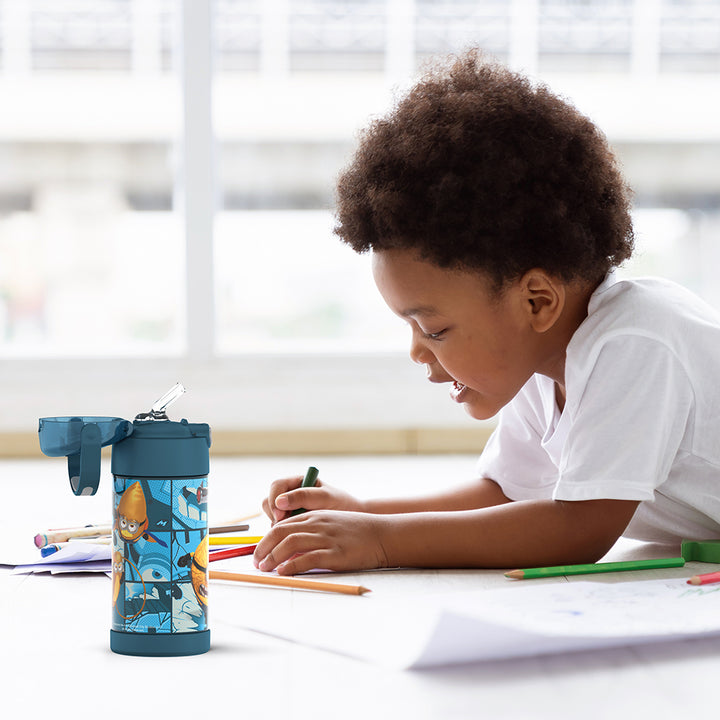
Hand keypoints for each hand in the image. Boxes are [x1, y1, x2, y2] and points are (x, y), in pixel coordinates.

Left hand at [253, 510, 389, 574]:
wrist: (382, 534)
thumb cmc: (357, 532)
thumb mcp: (331, 523)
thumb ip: (311, 530)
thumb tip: (289, 548)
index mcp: (315, 515)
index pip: (282, 525)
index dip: (267, 539)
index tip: (259, 552)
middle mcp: (318, 524)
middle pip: (281, 533)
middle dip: (264, 548)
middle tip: (257, 562)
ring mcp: (326, 538)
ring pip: (290, 544)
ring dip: (273, 557)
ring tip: (265, 569)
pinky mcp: (335, 553)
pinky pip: (307, 559)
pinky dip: (291, 566)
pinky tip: (283, 572)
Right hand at [261, 474, 363, 524]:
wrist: (352, 519)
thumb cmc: (341, 504)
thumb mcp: (325, 497)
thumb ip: (304, 496)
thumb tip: (279, 501)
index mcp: (298, 482)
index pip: (277, 486)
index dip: (274, 499)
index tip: (280, 515)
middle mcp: (290, 494)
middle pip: (269, 501)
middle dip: (273, 515)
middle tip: (284, 527)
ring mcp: (289, 510)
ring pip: (271, 516)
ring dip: (277, 526)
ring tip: (293, 533)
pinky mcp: (291, 524)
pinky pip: (278, 529)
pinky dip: (282, 534)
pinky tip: (295, 539)